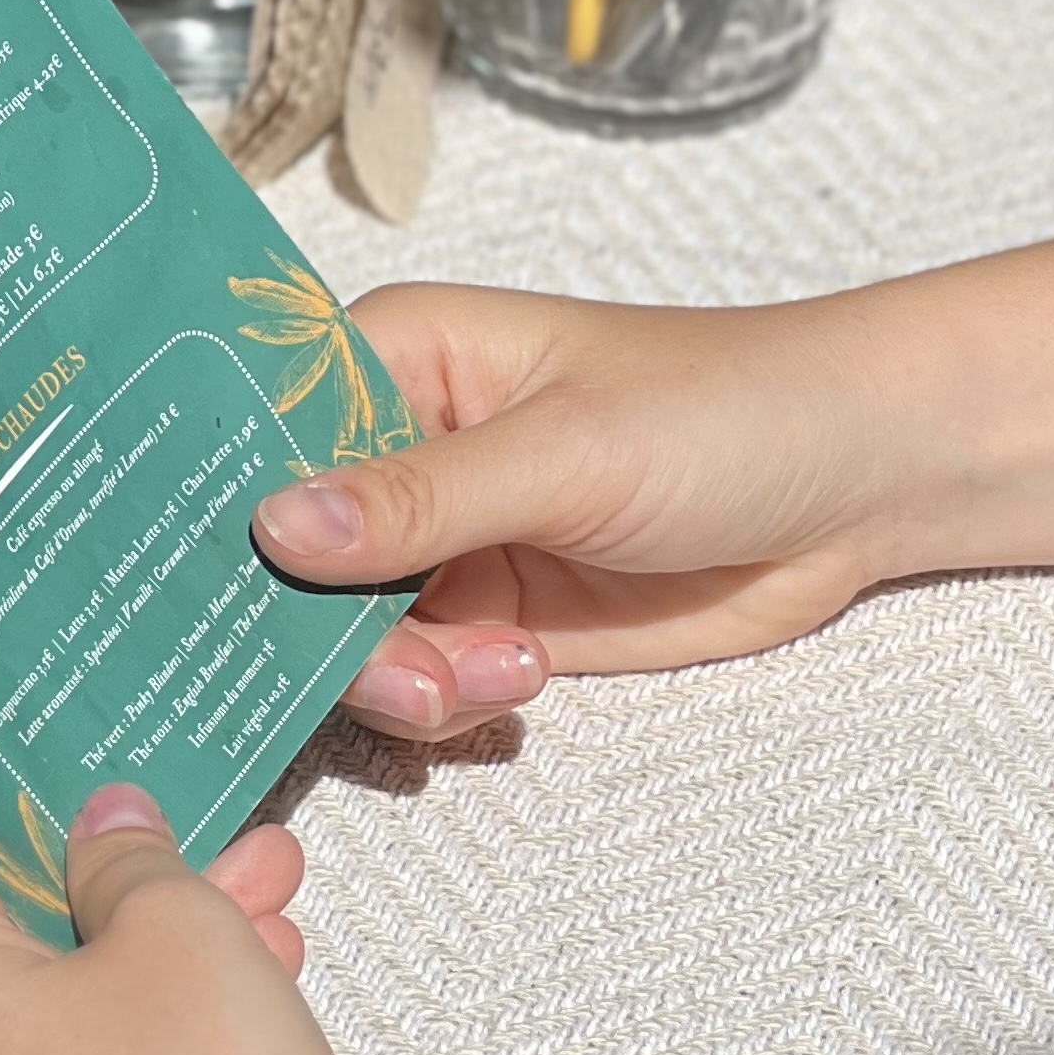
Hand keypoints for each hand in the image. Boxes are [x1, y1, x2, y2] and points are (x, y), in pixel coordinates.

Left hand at [0, 790, 410, 1054]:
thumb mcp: (181, 934)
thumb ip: (126, 855)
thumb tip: (95, 825)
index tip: (47, 726)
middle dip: (111, 870)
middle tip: (220, 825)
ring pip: (44, 1023)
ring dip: (149, 955)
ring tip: (271, 909)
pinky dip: (138, 1047)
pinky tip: (249, 1009)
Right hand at [255, 282, 915, 742]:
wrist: (855, 481)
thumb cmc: (722, 410)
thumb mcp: (564, 450)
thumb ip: (419, 498)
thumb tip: (273, 528)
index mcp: (397, 357)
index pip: (261, 430)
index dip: (225, 507)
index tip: (198, 586)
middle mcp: (402, 447)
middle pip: (291, 556)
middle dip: (322, 628)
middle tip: (395, 668)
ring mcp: (448, 541)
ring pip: (349, 637)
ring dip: (403, 677)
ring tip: (500, 668)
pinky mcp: (495, 616)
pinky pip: (420, 679)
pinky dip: (453, 697)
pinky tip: (526, 677)